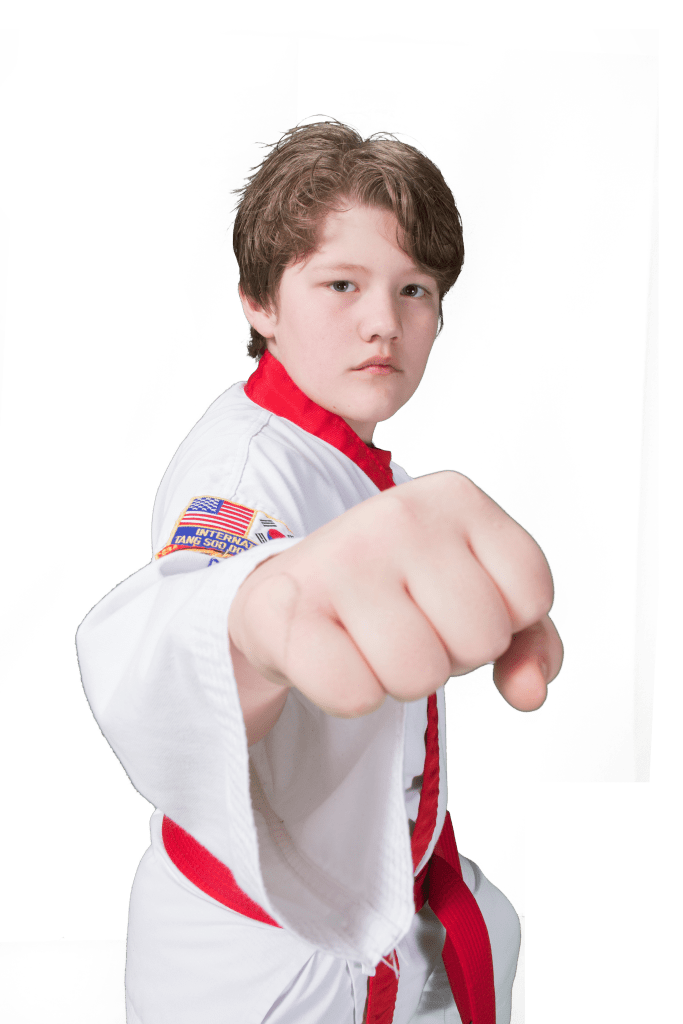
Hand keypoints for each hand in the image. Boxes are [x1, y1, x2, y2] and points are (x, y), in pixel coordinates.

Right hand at [228, 471, 563, 719]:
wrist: (288, 591)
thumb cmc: (394, 592)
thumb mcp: (473, 594)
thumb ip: (527, 640)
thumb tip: (530, 692)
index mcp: (455, 497)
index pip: (531, 595)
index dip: (499, 622)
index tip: (452, 604)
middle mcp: (398, 512)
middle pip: (480, 639)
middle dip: (450, 654)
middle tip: (408, 627)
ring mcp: (340, 556)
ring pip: (419, 674)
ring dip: (399, 679)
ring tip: (370, 641)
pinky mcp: (287, 606)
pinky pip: (355, 696)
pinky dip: (350, 696)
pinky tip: (335, 655)